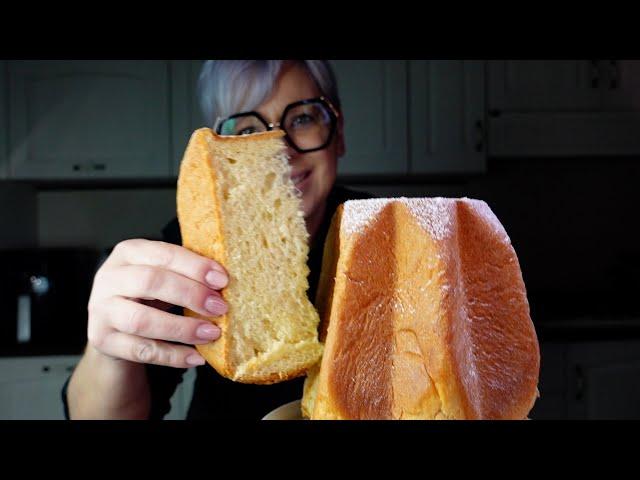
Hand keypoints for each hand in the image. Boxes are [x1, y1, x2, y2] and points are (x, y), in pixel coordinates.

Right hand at [87, 239, 228, 367]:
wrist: (115, 328)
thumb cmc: (148, 296)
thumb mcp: (163, 276)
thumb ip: (186, 274)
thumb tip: (224, 284)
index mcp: (129, 252)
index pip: (163, 254)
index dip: (194, 266)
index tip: (222, 280)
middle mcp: (109, 278)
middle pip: (150, 282)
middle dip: (190, 294)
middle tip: (219, 307)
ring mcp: (101, 310)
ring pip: (141, 320)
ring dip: (182, 328)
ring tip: (211, 333)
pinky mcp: (102, 340)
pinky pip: (141, 351)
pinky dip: (172, 356)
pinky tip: (196, 357)